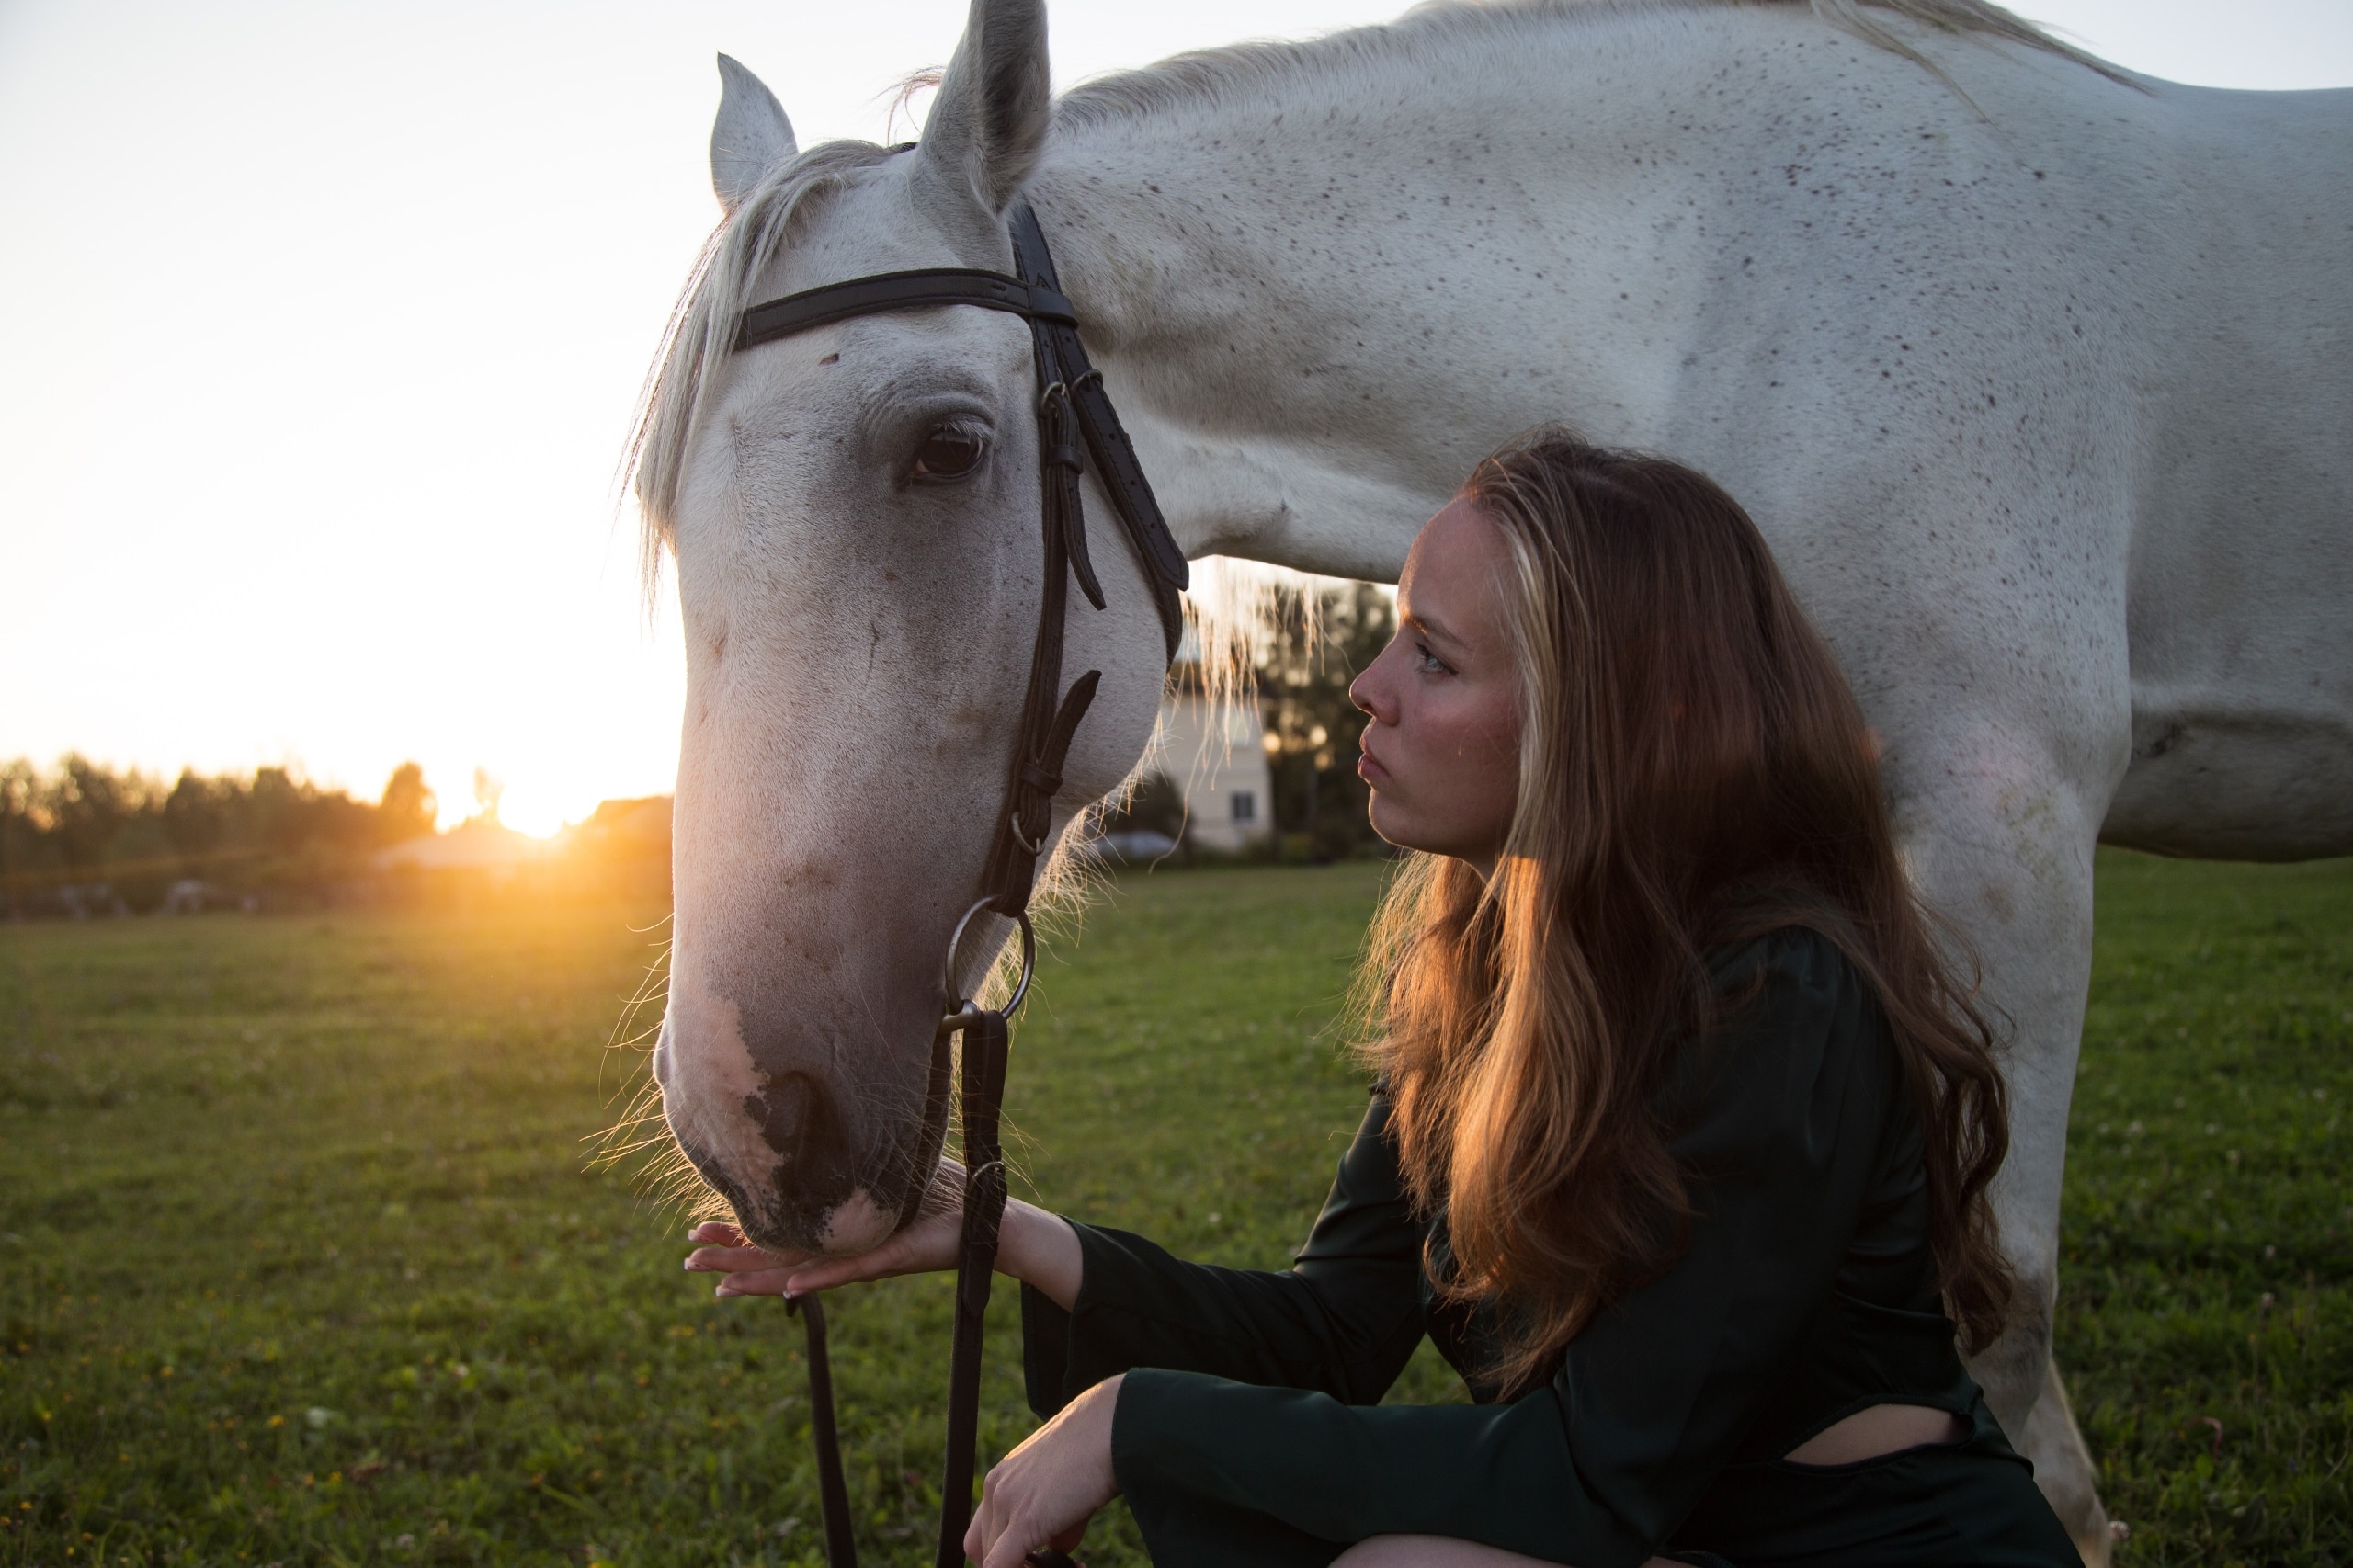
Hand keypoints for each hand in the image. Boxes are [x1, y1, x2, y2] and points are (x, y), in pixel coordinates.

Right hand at [683, 1160, 963, 1297]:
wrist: (984, 1219)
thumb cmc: (939, 1196)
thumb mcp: (885, 1173)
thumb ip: (855, 1163)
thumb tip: (826, 1135)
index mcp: (837, 1232)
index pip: (777, 1235)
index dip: (738, 1234)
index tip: (699, 1228)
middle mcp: (843, 1251)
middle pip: (775, 1259)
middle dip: (732, 1259)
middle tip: (689, 1260)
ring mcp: (861, 1258)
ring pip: (800, 1272)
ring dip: (760, 1278)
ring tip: (721, 1285)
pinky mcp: (889, 1259)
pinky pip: (847, 1271)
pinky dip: (818, 1280)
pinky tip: (790, 1286)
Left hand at [964, 1374, 1122, 1567]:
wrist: (1111, 1428)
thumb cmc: (1096, 1452)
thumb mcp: (1065, 1489)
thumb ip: (1053, 1522)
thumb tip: (1056, 1549)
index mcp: (1002, 1478)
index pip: (984, 1533)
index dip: (1005, 1555)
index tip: (1033, 1559)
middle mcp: (996, 1488)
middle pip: (984, 1549)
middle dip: (1016, 1564)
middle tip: (1054, 1563)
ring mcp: (1006, 1502)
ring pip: (993, 1561)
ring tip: (1067, 1565)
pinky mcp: (1025, 1519)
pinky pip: (1000, 1567)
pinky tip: (1063, 1567)